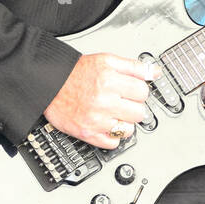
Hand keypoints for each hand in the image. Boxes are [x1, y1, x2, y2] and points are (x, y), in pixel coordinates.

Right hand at [44, 52, 159, 149]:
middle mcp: (104, 101)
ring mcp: (96, 120)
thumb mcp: (106, 60)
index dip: (138, 90)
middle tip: (123, 102)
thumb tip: (154, 72)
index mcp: (110, 80)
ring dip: (125, 123)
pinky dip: (113, 136)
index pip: (143, 91)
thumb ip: (133, 66)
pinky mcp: (88, 134)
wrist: (49, 84)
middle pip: (139, 112)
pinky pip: (113, 143)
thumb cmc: (76, 73)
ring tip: (115, 114)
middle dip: (133, 106)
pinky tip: (107, 125)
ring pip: (129, 130)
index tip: (132, 91)